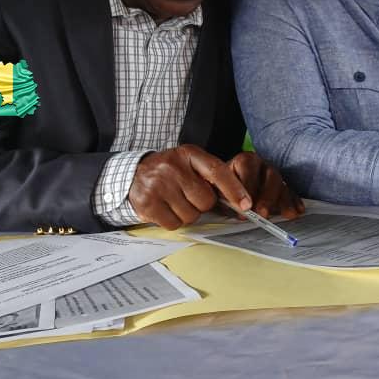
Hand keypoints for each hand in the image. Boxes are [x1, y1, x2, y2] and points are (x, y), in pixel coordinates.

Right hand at [128, 145, 251, 230]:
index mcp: (188, 154)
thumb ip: (209, 176)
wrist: (132, 174)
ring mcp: (159, 185)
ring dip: (186, 213)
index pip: (217, 171)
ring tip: (173, 200)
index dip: (234, 189)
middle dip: (200, 204)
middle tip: (186, 195)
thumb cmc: (168, 172)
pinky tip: (164, 208)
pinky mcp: (148, 203)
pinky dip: (172, 221)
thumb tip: (238, 201)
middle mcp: (173, 167)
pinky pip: (174, 224)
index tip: (246, 205)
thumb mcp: (188, 164)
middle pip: (205, 200)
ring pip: (191, 215)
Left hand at [226, 152, 303, 219]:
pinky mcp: (282, 186)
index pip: (247, 166)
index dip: (248, 185)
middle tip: (263, 213)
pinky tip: (298, 211)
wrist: (227, 189)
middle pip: (270, 176)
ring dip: (284, 201)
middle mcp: (262, 164)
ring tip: (287, 214)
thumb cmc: (223, 189)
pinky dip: (294, 202)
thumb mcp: (219, 189)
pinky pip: (291, 192)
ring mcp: (274, 175)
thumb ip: (225, 196)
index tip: (245, 206)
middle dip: (267, 196)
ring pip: (282, 184)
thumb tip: (236, 208)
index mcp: (244, 160)